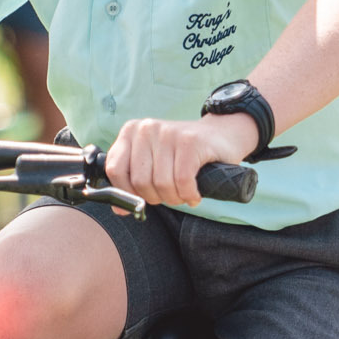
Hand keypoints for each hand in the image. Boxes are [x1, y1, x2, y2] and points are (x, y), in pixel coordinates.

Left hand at [106, 112, 259, 207]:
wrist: (223, 135)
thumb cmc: (185, 154)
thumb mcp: (154, 162)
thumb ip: (133, 182)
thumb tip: (121, 209)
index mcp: (131, 132)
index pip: (115, 170)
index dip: (126, 192)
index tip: (141, 198)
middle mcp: (147, 129)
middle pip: (140, 181)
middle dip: (156, 197)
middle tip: (170, 196)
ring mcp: (168, 133)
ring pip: (162, 184)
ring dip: (176, 198)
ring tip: (184, 194)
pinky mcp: (190, 142)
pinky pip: (182, 181)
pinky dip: (189, 194)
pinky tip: (195, 194)